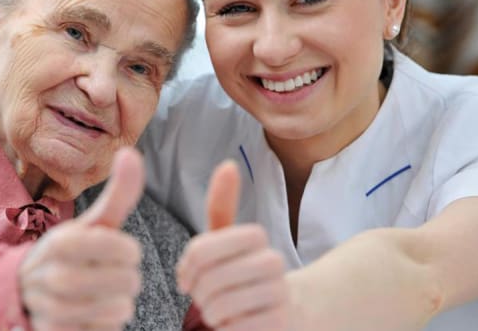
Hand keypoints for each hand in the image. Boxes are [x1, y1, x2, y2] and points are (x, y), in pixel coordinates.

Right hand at [19, 148, 143, 330]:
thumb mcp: (93, 222)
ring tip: (99, 293)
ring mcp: (53, 310)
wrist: (23, 291)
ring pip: (120, 311)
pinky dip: (104, 324)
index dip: (128, 252)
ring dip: (117, 303)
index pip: (127, 251)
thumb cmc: (71, 253)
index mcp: (64, 242)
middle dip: (125, 278)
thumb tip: (130, 151)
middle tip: (105, 274)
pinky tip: (88, 312)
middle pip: (128, 282)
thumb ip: (118, 192)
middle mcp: (55, 276)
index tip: (114, 251)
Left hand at [176, 161, 287, 330]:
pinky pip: (232, 329)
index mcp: (257, 237)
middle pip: (208, 279)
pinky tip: (237, 325)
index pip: (199, 251)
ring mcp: (279, 295)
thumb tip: (227, 164)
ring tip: (223, 311)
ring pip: (218, 306)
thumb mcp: (229, 240)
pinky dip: (226, 330)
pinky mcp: (279, 325)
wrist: (289, 312)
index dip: (188, 268)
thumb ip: (222, 205)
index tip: (192, 276)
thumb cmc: (245, 274)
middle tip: (209, 297)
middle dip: (200, 294)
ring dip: (212, 314)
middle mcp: (273, 262)